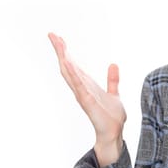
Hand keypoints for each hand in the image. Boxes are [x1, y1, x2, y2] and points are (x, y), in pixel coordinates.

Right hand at [48, 32, 125, 165]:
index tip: (59, 38)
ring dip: (65, 59)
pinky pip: (79, 87)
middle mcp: (82, 89)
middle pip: (68, 66)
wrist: (114, 133)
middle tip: (52, 35)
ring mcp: (83, 95)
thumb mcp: (114, 93)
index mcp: (87, 85)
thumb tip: (113, 64)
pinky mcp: (88, 102)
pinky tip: (69, 65)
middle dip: (61, 51)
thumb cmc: (111, 116)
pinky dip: (74, 76)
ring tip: (59, 44)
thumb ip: (112, 80)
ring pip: (71, 74)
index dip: (66, 52)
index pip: (74, 65)